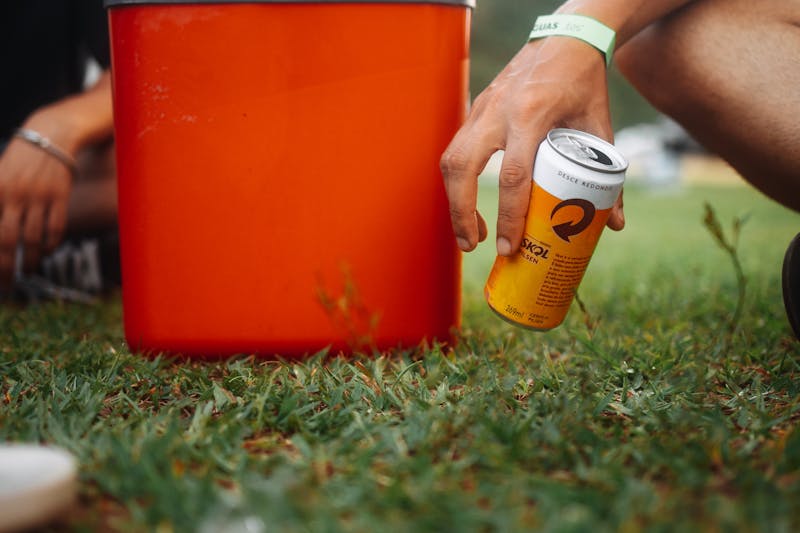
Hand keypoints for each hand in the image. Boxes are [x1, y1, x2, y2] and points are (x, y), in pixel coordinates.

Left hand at [0, 113, 74, 287]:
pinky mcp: (59, 197)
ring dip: (30, 260)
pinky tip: (46, 252)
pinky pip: (55, 228)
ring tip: (27, 271)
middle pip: (6, 240)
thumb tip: (1, 235)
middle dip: (5, 266)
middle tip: (6, 283)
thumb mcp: (0, 176)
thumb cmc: (21, 159)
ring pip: (33, 239)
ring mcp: (38, 196)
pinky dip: (51, 245)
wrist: (51, 136)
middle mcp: (14, 194)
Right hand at [441, 36, 624, 256]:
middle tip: (473, 246)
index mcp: (531, 115)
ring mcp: (481, 108)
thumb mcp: (600, 126)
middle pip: (463, 170)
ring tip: (471, 231)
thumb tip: (614, 224)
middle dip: (462, 214)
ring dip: (454, 201)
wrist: (565, 37)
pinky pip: (455, 150)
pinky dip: (457, 181)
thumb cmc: (584, 81)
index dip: (507, 217)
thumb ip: (607, 175)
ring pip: (451, 160)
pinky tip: (469, 201)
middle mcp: (498, 111)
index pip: (512, 177)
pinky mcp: (475, 109)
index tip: (508, 247)